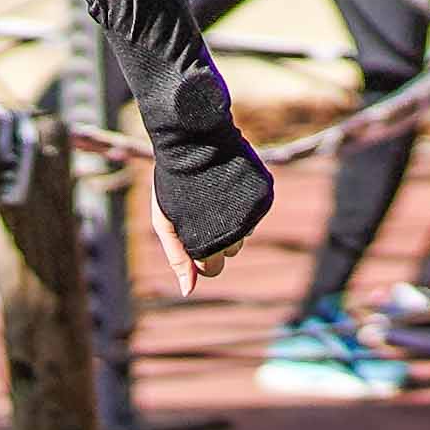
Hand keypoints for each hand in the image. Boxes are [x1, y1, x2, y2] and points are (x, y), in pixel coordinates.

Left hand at [152, 139, 271, 284]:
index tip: (189, 232)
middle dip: (216, 239)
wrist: (194, 138)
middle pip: (230, 253)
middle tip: (200, 212)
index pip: (211, 269)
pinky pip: (256, 211)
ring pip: (244, 233)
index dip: (197, 253)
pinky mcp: (265, 196)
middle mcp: (236, 235)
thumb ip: (177, 257)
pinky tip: (227, 183)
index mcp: (208, 245)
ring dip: (231, 221)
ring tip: (211, 194)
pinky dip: (244, 202)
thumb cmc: (173, 182)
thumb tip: (187, 291)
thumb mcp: (164, 222)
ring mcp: (253, 215)